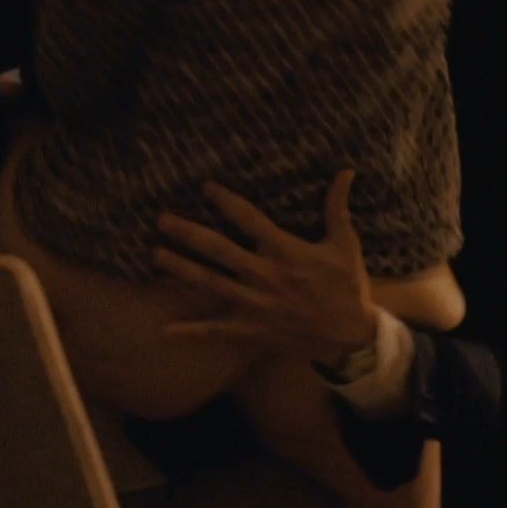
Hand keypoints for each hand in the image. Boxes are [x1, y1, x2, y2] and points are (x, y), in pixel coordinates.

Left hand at [154, 169, 378, 367]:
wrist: (351, 337)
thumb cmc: (348, 285)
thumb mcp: (345, 243)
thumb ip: (337, 207)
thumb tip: (346, 171)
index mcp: (286, 251)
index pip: (250, 219)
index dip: (226, 201)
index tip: (205, 187)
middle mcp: (266, 276)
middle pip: (220, 250)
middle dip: (189, 234)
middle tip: (161, 219)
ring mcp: (256, 305)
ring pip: (211, 285)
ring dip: (181, 270)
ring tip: (155, 255)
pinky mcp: (253, 331)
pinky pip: (217, 331)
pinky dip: (191, 331)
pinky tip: (164, 329)